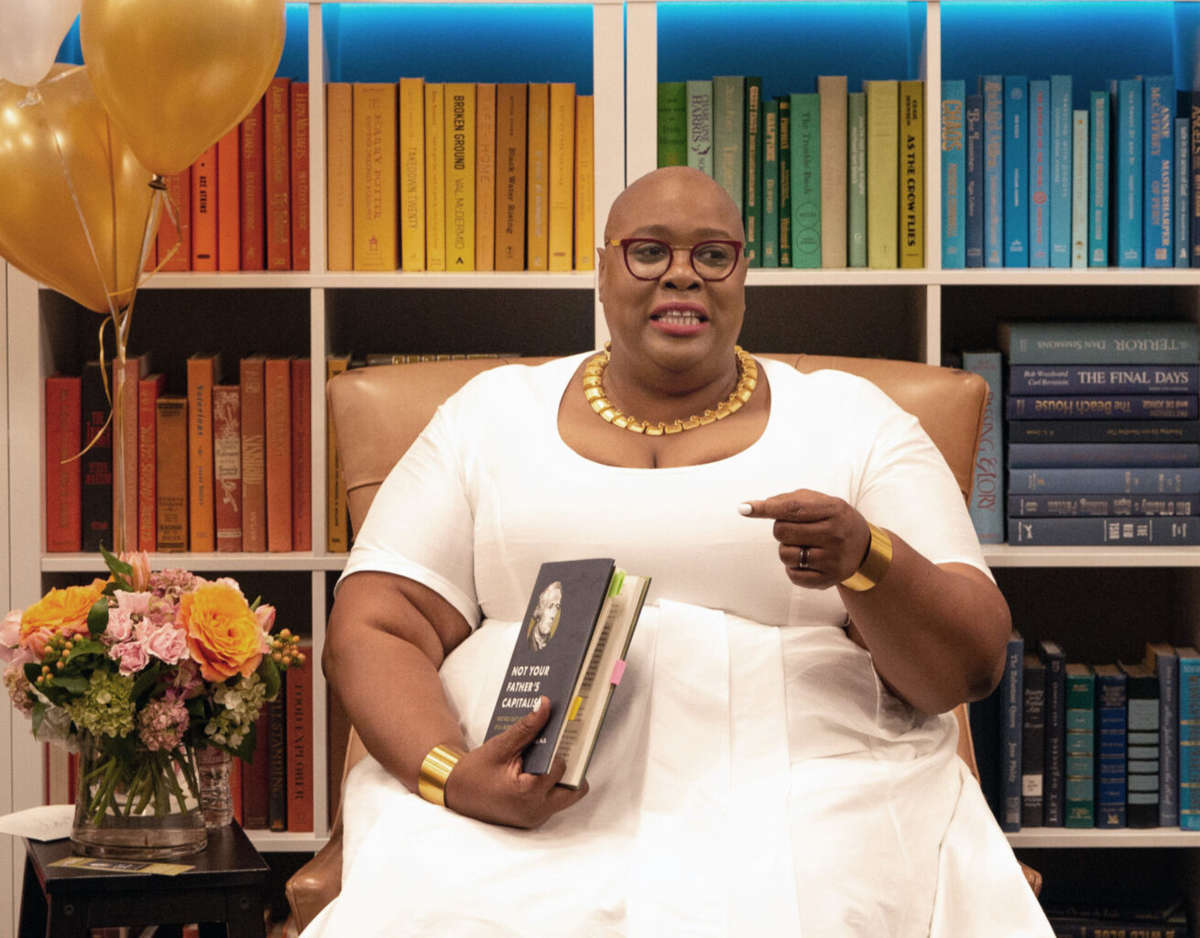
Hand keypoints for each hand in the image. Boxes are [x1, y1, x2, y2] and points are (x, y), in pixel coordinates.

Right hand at [442, 696, 588, 828]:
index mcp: (527, 792)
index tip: (563, 733)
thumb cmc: (475, 772)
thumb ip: (526, 727)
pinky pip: (554, 801)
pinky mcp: (534, 819)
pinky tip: (541, 767)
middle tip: (562, 747)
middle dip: (571, 766)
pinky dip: (552, 785)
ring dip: (563, 777)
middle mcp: (535, 810)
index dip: (560, 748)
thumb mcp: (500, 746)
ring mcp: (535, 817)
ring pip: (567, 796)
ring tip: (552, 756)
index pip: (560, 767)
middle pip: (573, 787)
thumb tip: (545, 706)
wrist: (456, 793)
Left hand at [740, 489, 870, 588]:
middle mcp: (835, 534)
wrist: (864, 548)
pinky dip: (793, 567)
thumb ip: (791, 499)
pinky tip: (807, 561)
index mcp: (833, 510)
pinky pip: (792, 575)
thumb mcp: (822, 502)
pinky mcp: (828, 579)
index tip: (744, 508)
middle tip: (796, 529)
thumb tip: (759, 505)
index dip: (765, 508)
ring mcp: (832, 559)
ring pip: (784, 554)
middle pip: (782, 531)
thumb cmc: (833, 520)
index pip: (792, 508)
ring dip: (786, 549)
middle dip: (780, 529)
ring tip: (804, 545)